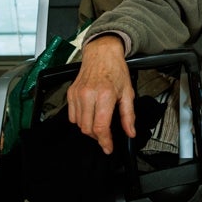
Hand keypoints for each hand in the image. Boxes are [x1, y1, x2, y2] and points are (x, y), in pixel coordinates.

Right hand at [66, 35, 135, 153]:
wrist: (102, 53)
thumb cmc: (115, 70)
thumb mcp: (128, 92)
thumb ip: (128, 115)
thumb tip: (130, 132)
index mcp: (105, 95)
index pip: (100, 127)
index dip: (104, 142)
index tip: (108, 148)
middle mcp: (88, 95)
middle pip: (88, 129)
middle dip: (97, 137)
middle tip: (106, 136)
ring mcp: (77, 94)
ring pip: (79, 124)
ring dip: (89, 129)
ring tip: (99, 124)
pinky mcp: (70, 93)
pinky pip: (72, 116)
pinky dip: (80, 120)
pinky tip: (90, 115)